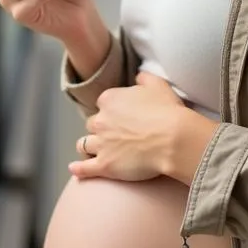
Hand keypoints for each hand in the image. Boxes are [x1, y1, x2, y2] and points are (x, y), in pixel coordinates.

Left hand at [69, 71, 198, 181]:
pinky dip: (78, 169)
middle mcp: (100, 121)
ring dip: (88, 146)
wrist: (173, 139)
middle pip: (93, 124)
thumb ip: (144, 78)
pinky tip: (74, 170)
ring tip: (92, 151)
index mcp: (110, 100)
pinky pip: (84, 168)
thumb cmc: (167, 111)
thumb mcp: (158, 85)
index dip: (112, 112)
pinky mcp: (105, 165)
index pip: (103, 105)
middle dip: (100, 129)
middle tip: (112, 135)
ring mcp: (101, 144)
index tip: (121, 117)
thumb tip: (138, 77)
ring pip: (84, 144)